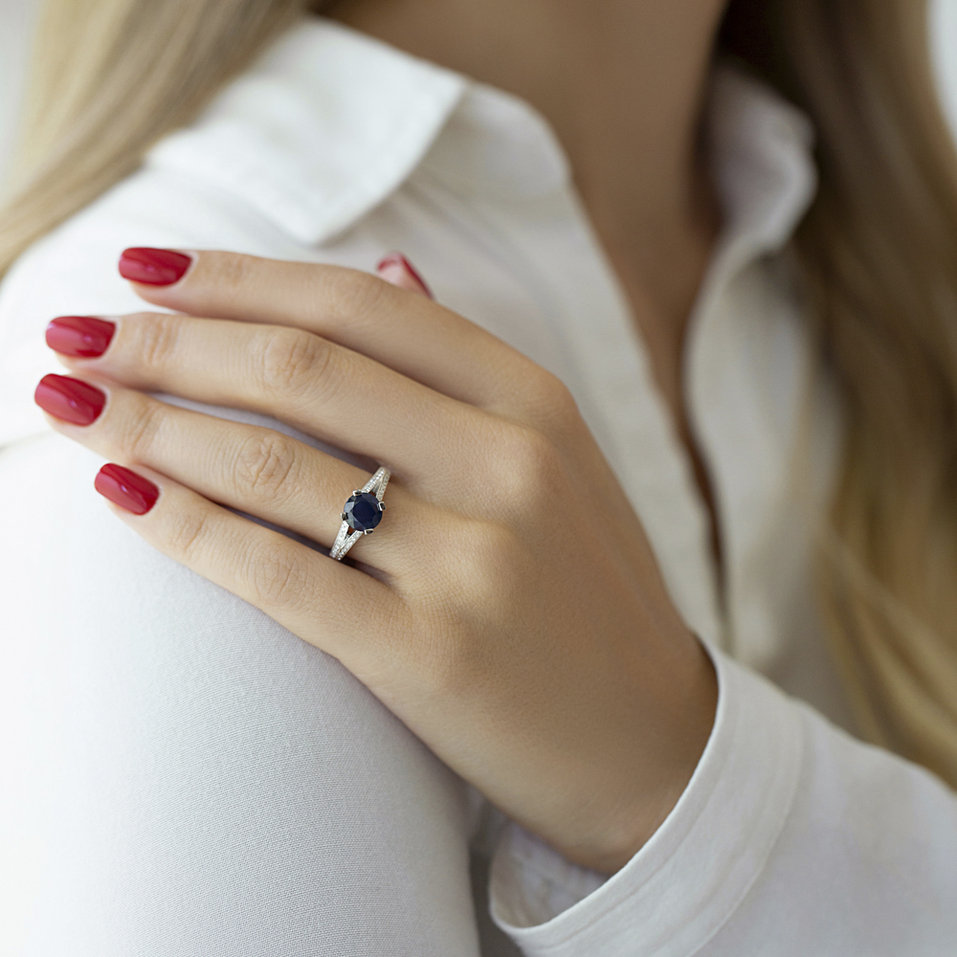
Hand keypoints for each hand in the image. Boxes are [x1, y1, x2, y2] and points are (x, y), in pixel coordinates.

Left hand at [35, 247, 717, 874]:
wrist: (649, 741)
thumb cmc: (588, 593)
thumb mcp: (558, 460)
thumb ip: (467, 367)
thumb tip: (388, 264)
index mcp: (536, 405)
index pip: (361, 307)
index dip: (238, 277)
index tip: (146, 266)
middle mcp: (510, 468)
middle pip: (302, 371)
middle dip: (167, 341)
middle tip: (76, 329)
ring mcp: (475, 563)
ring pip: (274, 466)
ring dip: (150, 423)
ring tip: (67, 401)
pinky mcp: (432, 656)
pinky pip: (277, 573)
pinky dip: (182, 526)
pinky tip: (117, 491)